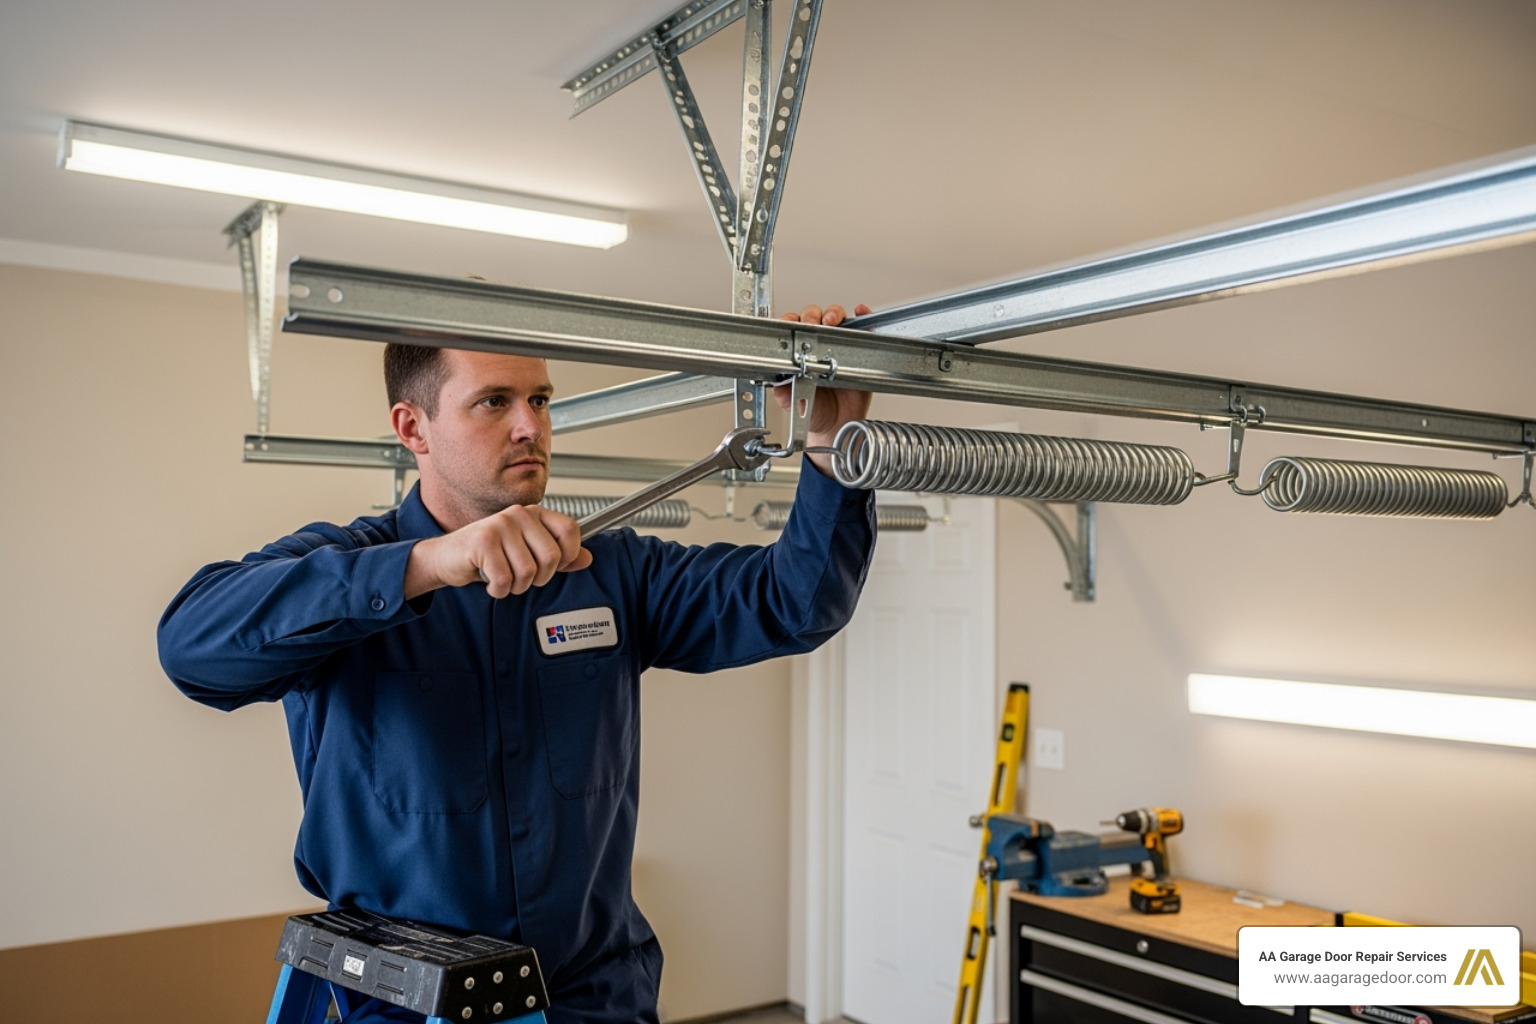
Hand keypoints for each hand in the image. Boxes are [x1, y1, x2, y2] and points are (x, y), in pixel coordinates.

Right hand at [404, 505, 592, 599]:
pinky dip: (498, 590)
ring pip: (528, 572)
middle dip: (538, 578)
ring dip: (515, 586)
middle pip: (551, 557)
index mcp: (534, 513)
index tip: (553, 566)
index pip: (570, 530)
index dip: (568, 555)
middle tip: (520, 576)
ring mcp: (500, 525)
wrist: (447, 558)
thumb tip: (587, 558)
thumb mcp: (527, 553)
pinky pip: (504, 579)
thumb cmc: (488, 555)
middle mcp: (519, 514)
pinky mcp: (483, 542)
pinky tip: (489, 581)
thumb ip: (558, 556)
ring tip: (502, 576)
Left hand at [776, 303, 873, 476]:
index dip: (789, 321)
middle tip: (812, 323)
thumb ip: (783, 392)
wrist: (835, 428)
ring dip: (834, 312)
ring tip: (833, 320)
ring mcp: (837, 345)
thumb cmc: (813, 412)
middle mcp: (816, 345)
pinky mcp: (858, 350)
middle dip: (811, 315)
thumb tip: (777, 383)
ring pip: (835, 318)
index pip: (790, 328)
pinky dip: (862, 316)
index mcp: (797, 354)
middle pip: (812, 317)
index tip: (790, 323)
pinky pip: (862, 329)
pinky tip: (860, 313)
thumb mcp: (792, 403)